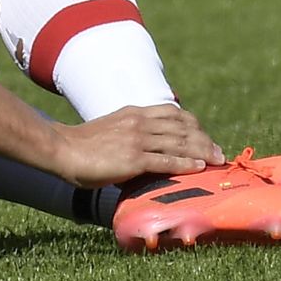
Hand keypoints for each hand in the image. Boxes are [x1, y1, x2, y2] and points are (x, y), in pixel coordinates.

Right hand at [56, 104, 223, 187]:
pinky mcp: (133, 159)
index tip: (204, 136)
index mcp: (134, 113)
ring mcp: (137, 140)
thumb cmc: (81, 145)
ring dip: (202, 151)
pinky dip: (186, 163)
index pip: (173, 113)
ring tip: (216, 159)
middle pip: (182, 127)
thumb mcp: (110, 130)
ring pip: (179, 142)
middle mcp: (139, 122)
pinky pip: (166, 160)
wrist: (61, 149)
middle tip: (219, 152)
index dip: (193, 124)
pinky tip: (198, 167)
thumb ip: (129, 133)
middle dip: (204, 139)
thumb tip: (144, 150)